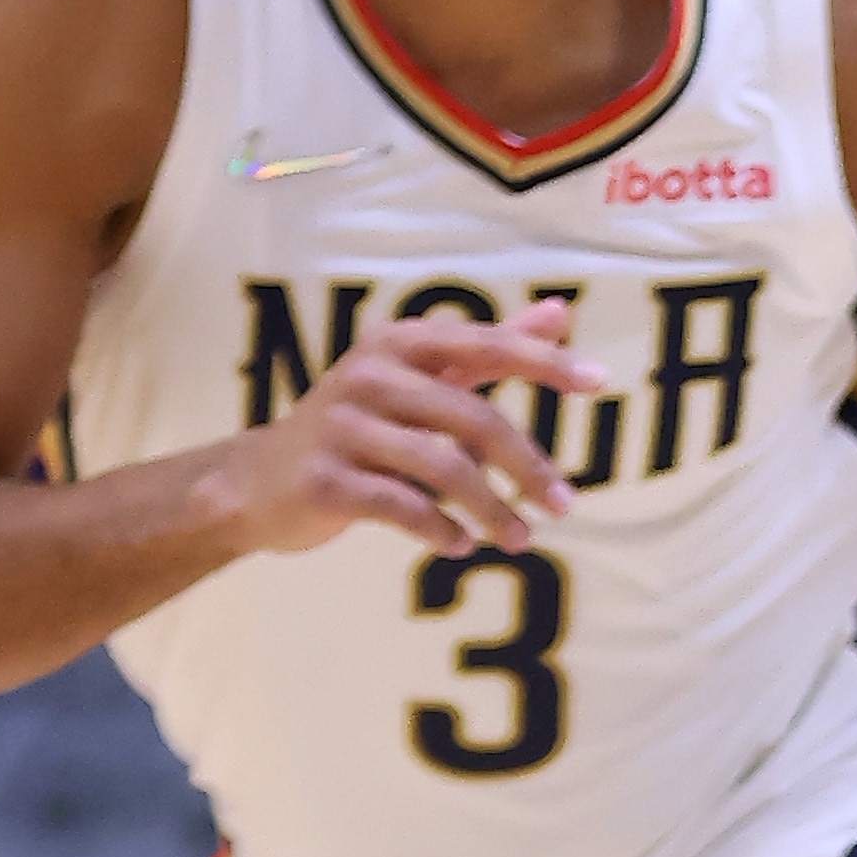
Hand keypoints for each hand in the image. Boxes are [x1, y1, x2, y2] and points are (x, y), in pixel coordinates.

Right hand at [214, 296, 596, 555]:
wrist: (256, 481)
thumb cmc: (360, 424)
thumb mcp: (420, 376)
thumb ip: (489, 347)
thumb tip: (560, 312)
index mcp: (400, 343)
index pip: (486, 344)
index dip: (544, 360)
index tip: (600, 381)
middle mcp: (369, 375)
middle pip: (473, 418)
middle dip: (527, 466)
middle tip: (565, 504)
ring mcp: (341, 427)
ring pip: (443, 467)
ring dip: (492, 509)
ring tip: (520, 539)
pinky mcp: (322, 480)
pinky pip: (401, 507)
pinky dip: (441, 529)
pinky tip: (461, 545)